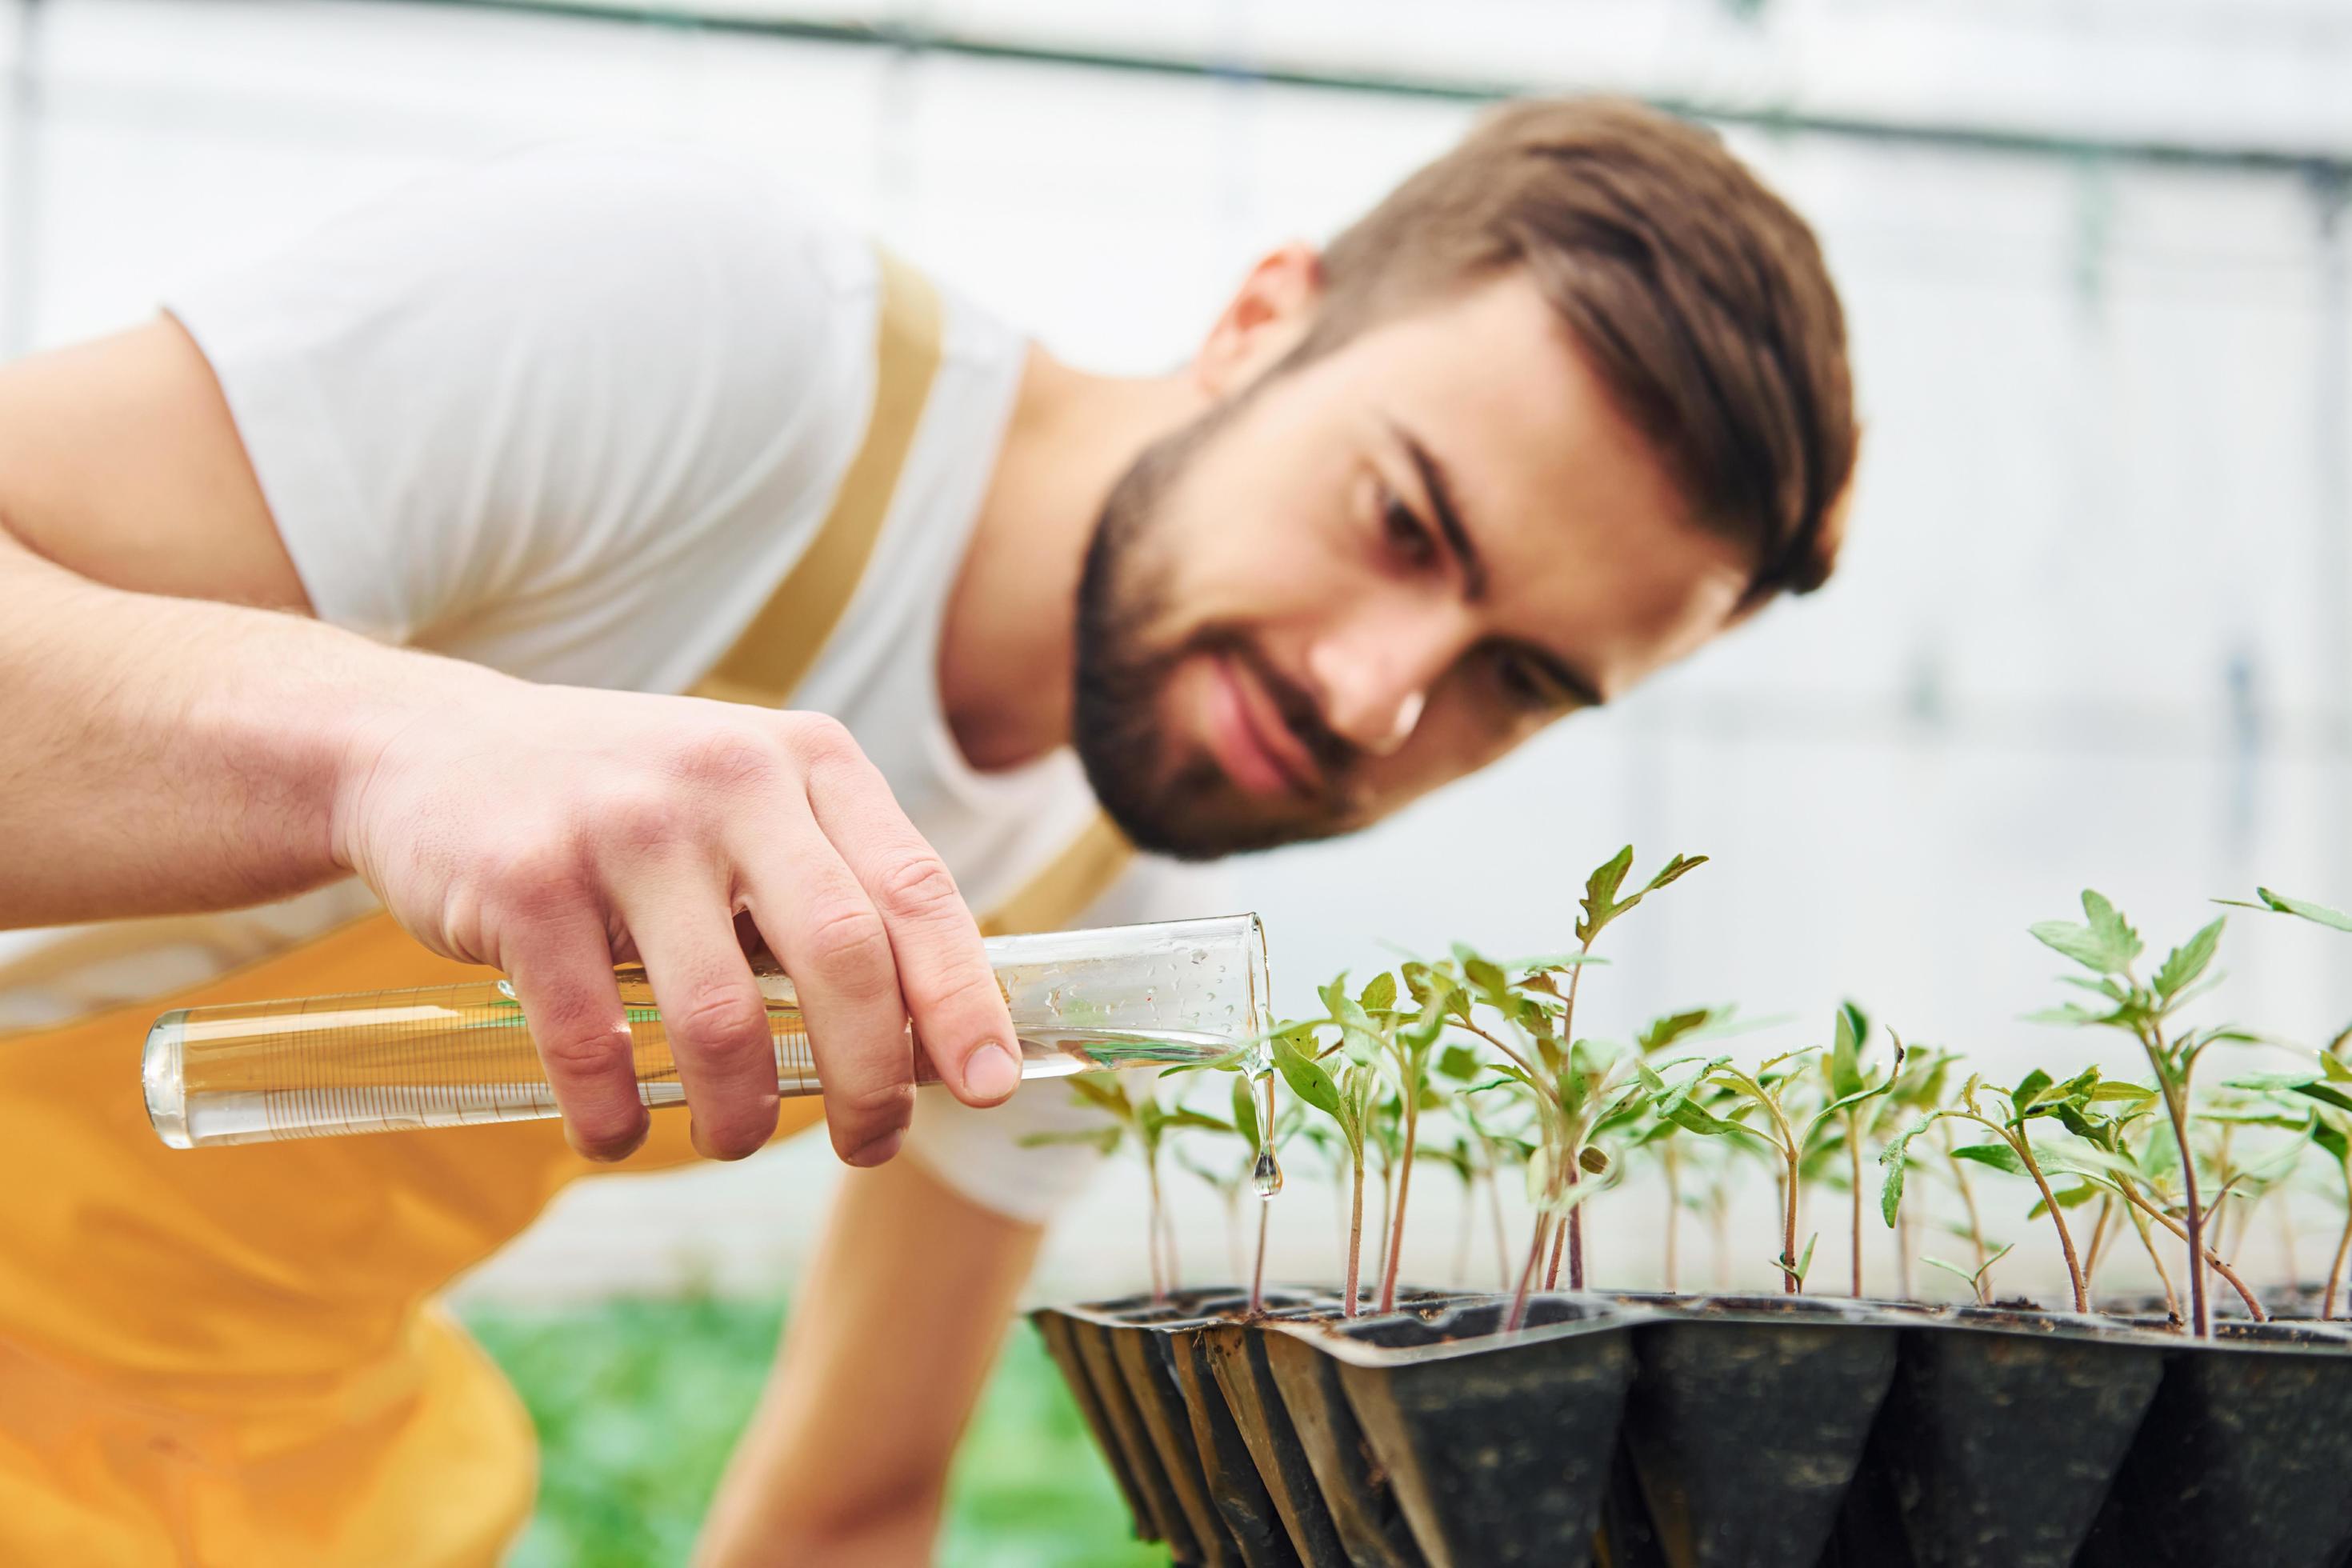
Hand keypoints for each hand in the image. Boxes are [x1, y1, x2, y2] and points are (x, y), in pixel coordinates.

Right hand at [329, 666, 1019, 1163]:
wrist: (424, 746)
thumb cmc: (624, 807)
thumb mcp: (746, 804)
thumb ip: (833, 891)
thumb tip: (932, 1040)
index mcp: (808, 760)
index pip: (916, 891)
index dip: (963, 1000)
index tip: (992, 1086)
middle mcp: (729, 778)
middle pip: (843, 959)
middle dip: (872, 1080)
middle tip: (871, 1146)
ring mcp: (623, 824)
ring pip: (722, 1018)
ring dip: (743, 1114)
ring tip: (735, 1138)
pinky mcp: (525, 879)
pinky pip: (593, 1041)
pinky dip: (616, 1115)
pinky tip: (618, 1131)